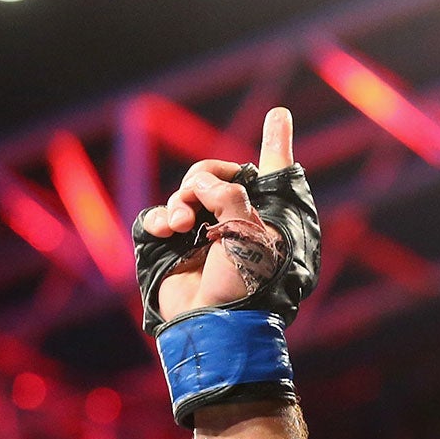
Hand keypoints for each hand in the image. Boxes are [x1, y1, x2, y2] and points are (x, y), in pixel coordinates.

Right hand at [141, 107, 294, 321]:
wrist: (215, 322)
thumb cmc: (246, 281)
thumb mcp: (248, 231)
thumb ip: (228, 193)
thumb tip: (204, 183)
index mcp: (266, 218)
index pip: (272, 173)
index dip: (275, 145)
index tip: (279, 116)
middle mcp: (236, 222)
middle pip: (212, 174)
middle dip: (202, 179)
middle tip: (198, 201)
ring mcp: (203, 234)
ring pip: (185, 193)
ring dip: (181, 201)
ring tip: (182, 225)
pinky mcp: (173, 247)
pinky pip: (160, 216)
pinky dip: (162, 218)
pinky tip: (169, 231)